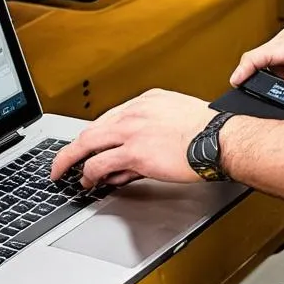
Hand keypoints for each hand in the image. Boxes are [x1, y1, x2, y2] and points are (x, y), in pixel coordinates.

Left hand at [50, 89, 215, 187]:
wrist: (219, 140)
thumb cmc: (206, 132)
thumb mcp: (176, 119)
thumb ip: (150, 133)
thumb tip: (134, 155)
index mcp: (147, 101)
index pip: (110, 118)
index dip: (95, 135)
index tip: (88, 144)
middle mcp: (135, 112)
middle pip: (92, 129)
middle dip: (73, 148)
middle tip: (63, 161)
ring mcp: (132, 131)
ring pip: (88, 144)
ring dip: (75, 162)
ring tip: (71, 175)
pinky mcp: (134, 152)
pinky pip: (100, 164)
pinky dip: (89, 175)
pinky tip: (88, 182)